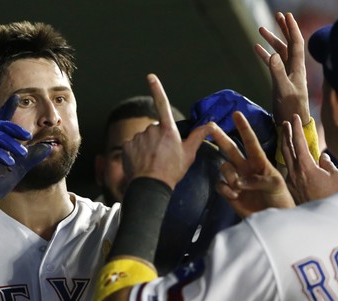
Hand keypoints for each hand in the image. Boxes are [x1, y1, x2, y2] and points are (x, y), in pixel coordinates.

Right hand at [0, 95, 50, 219]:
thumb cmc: (0, 176)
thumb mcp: (22, 166)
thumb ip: (34, 156)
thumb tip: (49, 146)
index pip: (4, 120)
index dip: (8, 107)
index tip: (17, 96)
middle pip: (0, 126)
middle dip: (14, 128)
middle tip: (28, 135)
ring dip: (10, 143)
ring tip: (22, 152)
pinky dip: (0, 153)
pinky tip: (10, 160)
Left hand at [122, 74, 215, 189]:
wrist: (150, 186)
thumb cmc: (171, 171)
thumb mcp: (189, 154)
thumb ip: (198, 136)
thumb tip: (211, 124)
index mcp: (168, 130)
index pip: (162, 104)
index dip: (157, 89)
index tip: (150, 76)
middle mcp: (152, 130)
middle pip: (155, 130)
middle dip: (157, 139)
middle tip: (162, 156)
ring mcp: (138, 137)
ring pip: (143, 138)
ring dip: (147, 147)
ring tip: (152, 162)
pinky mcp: (127, 146)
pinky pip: (133, 146)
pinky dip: (136, 153)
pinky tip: (141, 163)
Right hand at [212, 111, 294, 217]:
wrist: (272, 220)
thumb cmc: (280, 199)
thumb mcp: (275, 184)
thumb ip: (258, 179)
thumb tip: (238, 182)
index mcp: (259, 162)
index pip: (250, 141)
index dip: (243, 128)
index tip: (237, 114)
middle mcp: (245, 168)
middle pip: (230, 149)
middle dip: (221, 137)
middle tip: (211, 127)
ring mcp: (236, 179)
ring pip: (224, 167)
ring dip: (229, 176)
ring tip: (238, 188)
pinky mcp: (229, 192)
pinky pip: (219, 184)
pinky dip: (225, 189)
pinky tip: (234, 196)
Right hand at [255, 12, 309, 125]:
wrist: (291, 122)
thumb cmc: (289, 107)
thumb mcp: (283, 89)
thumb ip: (278, 72)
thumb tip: (272, 54)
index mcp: (297, 67)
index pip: (295, 43)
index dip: (292, 28)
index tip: (286, 16)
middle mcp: (293, 68)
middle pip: (289, 43)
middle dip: (283, 29)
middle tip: (276, 16)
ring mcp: (286, 74)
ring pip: (280, 52)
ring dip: (272, 41)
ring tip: (261, 30)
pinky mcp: (280, 80)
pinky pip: (272, 63)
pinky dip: (265, 54)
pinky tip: (257, 49)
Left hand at [281, 114, 337, 202]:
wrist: (320, 218)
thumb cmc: (331, 196)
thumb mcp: (335, 177)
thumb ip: (327, 164)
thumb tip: (321, 157)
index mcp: (305, 166)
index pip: (299, 142)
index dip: (296, 129)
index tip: (294, 117)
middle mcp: (294, 171)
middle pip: (287, 148)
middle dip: (286, 134)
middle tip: (284, 123)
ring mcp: (289, 179)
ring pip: (285, 158)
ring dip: (285, 146)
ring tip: (284, 135)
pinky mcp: (288, 187)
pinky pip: (287, 170)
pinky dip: (288, 160)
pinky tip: (289, 157)